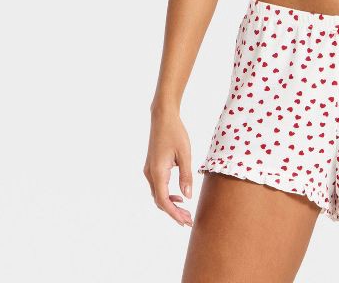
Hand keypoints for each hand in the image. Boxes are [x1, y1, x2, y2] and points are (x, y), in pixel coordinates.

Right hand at [143, 108, 193, 226]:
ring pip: (158, 195)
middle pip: (160, 201)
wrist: (162, 117)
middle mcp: (150, 174)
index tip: (186, 222)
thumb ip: (186, 175)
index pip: (164, 201)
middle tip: (189, 220)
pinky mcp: (152, 167)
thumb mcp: (185, 153)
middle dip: (174, 212)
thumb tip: (187, 196)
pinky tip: (179, 196)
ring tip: (185, 211)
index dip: (174, 214)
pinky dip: (167, 195)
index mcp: (157, 172)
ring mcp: (149, 170)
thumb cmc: (175, 132)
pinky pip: (158, 187)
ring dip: (171, 204)